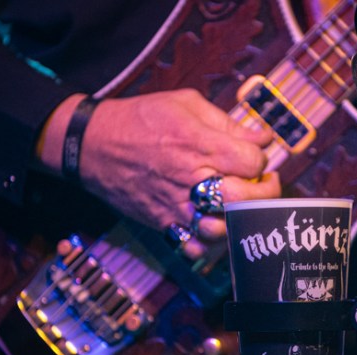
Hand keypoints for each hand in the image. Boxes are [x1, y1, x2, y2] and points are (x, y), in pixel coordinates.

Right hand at [38, 90, 280, 255]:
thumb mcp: (186, 104)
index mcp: (199, 144)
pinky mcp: (163, 223)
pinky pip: (195, 248)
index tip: (257, 156)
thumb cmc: (141, 119)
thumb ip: (227, 123)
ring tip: (243, 207)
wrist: (92, 144)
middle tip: (265, 185)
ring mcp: (175, 205)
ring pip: (222, 228)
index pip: (252, 162)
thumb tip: (263, 139)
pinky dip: (211, 244)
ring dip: (239, 220)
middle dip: (264, 193)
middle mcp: (189, 177)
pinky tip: (217, 225)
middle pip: (244, 198)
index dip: (261, 160)